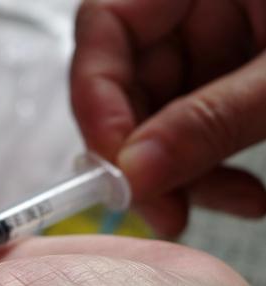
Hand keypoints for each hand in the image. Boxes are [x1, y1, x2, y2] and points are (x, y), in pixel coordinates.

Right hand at [71, 0, 265, 236]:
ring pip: (160, 115)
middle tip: (165, 210)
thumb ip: (212, 118)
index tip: (117, 168)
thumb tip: (136, 176)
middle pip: (127, 82)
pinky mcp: (231, 73)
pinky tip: (245, 194)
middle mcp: (189, 5)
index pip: (105, 23)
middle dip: (144, 155)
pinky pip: (197, 124)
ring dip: (187, 172)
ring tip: (233, 203)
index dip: (97, 100)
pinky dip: (215, 165)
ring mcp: (211, 38)